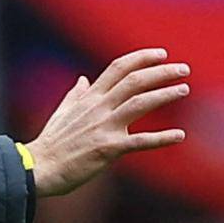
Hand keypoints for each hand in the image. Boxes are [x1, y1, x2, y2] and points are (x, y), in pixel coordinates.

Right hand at [25, 49, 188, 196]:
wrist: (39, 168)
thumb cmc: (50, 143)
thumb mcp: (61, 113)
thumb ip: (76, 95)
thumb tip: (83, 79)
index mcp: (89, 98)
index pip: (118, 68)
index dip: (142, 58)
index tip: (161, 54)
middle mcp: (98, 108)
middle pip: (135, 81)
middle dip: (162, 72)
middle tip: (184, 69)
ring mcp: (104, 127)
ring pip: (140, 103)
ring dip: (165, 94)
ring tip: (184, 89)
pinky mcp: (108, 149)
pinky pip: (140, 141)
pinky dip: (162, 138)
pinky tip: (180, 136)